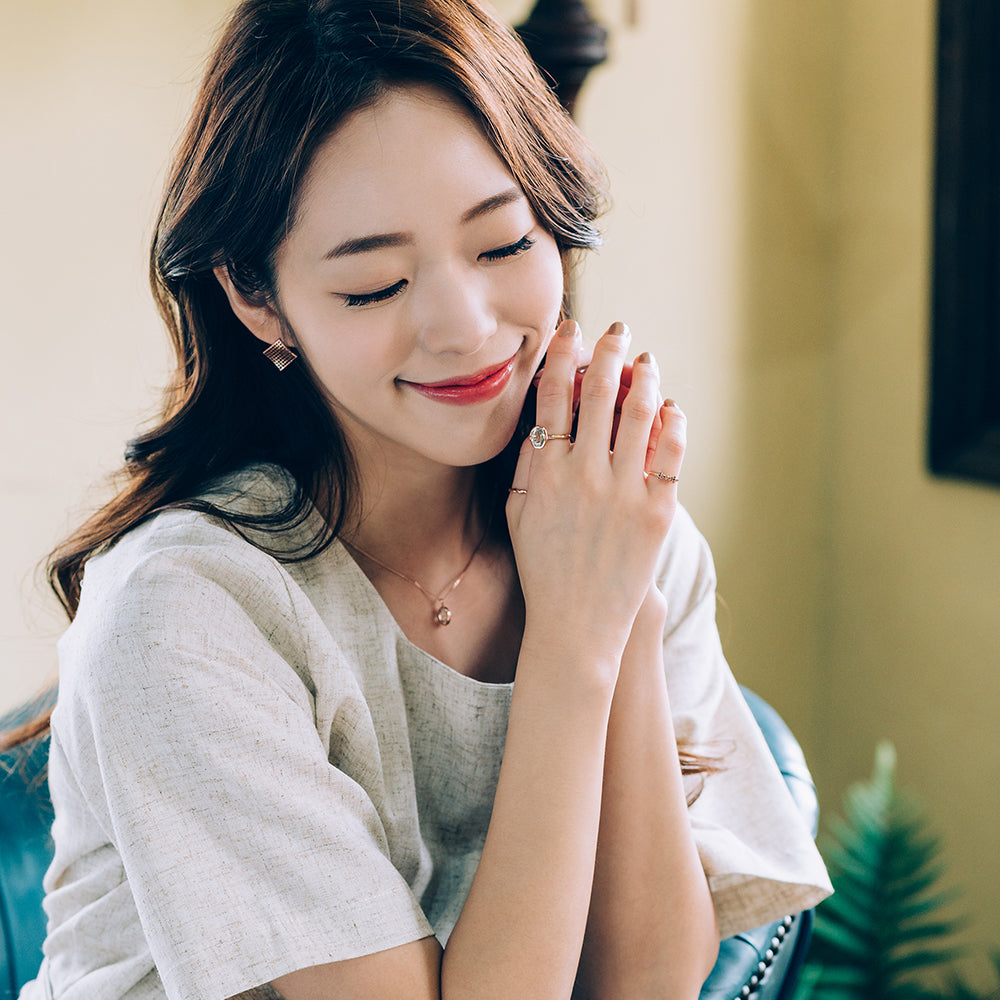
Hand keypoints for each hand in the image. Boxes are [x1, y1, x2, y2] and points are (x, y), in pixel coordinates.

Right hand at [508, 319, 685, 666]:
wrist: (577, 624)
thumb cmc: (542, 567)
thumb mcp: (517, 513)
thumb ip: (527, 463)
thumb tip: (543, 416)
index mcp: (546, 472)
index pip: (553, 395)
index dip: (563, 355)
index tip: (571, 330)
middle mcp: (584, 475)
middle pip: (597, 393)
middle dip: (608, 351)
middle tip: (616, 331)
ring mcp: (624, 493)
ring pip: (638, 413)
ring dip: (644, 377)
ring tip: (646, 361)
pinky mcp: (657, 512)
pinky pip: (670, 452)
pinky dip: (673, 421)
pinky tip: (671, 407)